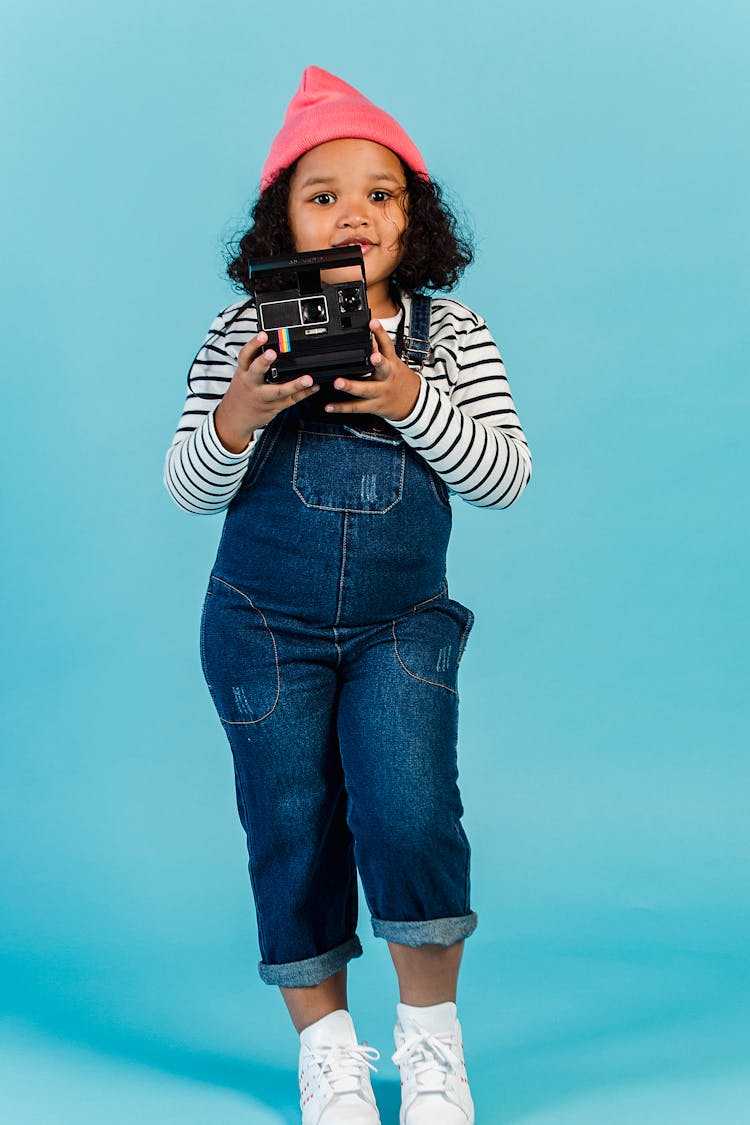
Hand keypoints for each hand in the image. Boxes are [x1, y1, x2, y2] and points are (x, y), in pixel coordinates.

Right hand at [214, 331, 319, 452]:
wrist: (235, 418)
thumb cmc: (243, 391)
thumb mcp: (243, 374)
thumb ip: (255, 360)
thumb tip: (269, 340)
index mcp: (243, 372)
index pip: (245, 355)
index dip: (253, 344)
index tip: (263, 335)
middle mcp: (251, 384)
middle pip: (257, 372)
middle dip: (264, 362)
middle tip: (272, 353)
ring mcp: (262, 397)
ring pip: (278, 391)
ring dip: (294, 385)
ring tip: (307, 379)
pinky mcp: (273, 407)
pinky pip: (290, 400)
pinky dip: (303, 393)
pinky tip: (313, 387)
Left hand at [323, 319, 421, 421]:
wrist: (413, 403)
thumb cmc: (399, 379)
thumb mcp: (394, 363)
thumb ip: (380, 349)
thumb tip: (369, 333)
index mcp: (392, 364)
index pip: (387, 345)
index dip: (381, 332)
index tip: (373, 322)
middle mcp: (387, 377)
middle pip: (383, 368)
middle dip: (378, 361)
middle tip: (370, 356)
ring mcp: (380, 393)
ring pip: (366, 390)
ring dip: (351, 386)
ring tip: (338, 383)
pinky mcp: (374, 406)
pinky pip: (356, 407)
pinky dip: (341, 407)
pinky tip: (329, 406)